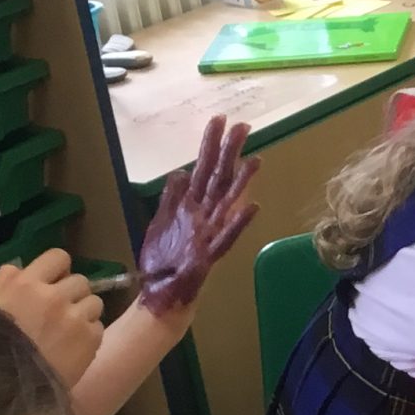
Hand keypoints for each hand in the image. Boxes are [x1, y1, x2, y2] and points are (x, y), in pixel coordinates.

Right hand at [0, 248, 101, 384]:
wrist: (7, 386)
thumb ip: (6, 284)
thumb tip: (19, 269)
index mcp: (26, 283)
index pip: (59, 257)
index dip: (58, 269)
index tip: (53, 284)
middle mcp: (54, 296)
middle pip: (80, 281)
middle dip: (72, 295)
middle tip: (60, 314)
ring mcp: (75, 318)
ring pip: (95, 302)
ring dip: (84, 314)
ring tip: (68, 333)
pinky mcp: (91, 339)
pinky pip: (98, 326)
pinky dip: (89, 335)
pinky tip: (72, 348)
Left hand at [136, 116, 260, 316]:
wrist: (161, 293)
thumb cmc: (162, 261)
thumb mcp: (160, 222)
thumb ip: (171, 198)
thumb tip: (180, 172)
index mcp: (190, 206)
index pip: (203, 168)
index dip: (210, 145)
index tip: (219, 120)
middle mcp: (204, 215)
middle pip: (219, 178)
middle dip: (229, 152)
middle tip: (243, 127)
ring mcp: (210, 233)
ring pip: (228, 202)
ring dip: (242, 181)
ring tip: (255, 161)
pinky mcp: (210, 254)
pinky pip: (227, 236)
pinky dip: (239, 222)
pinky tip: (252, 206)